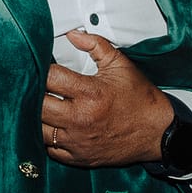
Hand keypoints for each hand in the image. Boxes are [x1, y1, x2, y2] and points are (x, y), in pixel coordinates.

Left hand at [42, 30, 169, 166]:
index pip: (50, 78)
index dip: (40, 68)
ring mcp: (78, 141)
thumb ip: (95, 45)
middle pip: (38, 104)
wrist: (158, 133)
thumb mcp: (121, 65)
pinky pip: (49, 149)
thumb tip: (72, 34)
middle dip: (33, 92)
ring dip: (35, 116)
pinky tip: (49, 126)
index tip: (39, 64)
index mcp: (90, 94)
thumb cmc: (139, 99)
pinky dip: (45, 138)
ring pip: (38, 129)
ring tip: (39, 104)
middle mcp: (80, 119)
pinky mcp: (79, 157)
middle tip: (33, 84)